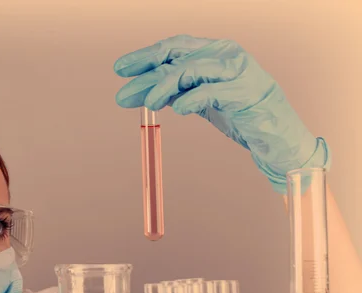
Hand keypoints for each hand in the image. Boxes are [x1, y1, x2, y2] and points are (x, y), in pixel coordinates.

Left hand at [114, 35, 330, 193]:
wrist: (277, 138)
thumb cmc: (240, 116)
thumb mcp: (202, 100)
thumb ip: (176, 91)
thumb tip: (141, 92)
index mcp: (214, 51)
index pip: (174, 47)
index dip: (145, 56)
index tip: (120, 69)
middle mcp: (226, 54)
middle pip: (178, 55)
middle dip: (146, 72)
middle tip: (122, 93)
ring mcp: (238, 70)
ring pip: (191, 69)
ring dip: (163, 86)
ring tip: (147, 104)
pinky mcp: (247, 92)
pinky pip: (211, 91)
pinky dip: (190, 99)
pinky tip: (175, 109)